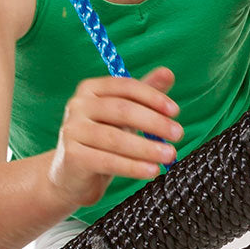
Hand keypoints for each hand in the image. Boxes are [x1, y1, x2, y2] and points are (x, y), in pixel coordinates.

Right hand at [49, 66, 182, 206]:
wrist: (72, 175)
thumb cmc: (103, 138)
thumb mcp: (124, 115)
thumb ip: (145, 94)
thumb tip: (168, 73)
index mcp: (91, 89)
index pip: (126, 86)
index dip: (152, 97)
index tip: (175, 111)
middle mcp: (77, 105)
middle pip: (122, 110)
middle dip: (154, 122)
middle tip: (178, 133)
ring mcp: (72, 131)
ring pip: (115, 138)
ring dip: (147, 148)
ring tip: (170, 155)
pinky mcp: (72, 157)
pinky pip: (108, 161)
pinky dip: (133, 167)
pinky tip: (152, 170)